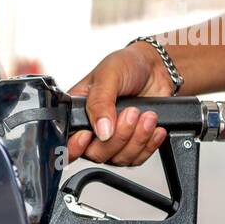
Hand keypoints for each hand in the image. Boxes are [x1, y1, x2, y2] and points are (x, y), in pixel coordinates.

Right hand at [67, 41, 174, 164]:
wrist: (157, 68)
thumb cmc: (127, 65)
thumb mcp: (108, 76)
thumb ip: (100, 103)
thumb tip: (101, 130)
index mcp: (77, 112)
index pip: (67, 142)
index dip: (75, 146)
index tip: (89, 135)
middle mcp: (92, 130)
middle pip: (96, 154)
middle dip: (119, 136)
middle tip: (131, 112)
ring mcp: (113, 140)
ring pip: (119, 158)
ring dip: (137, 138)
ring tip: (148, 115)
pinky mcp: (133, 144)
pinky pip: (138, 158)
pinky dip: (149, 144)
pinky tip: (154, 126)